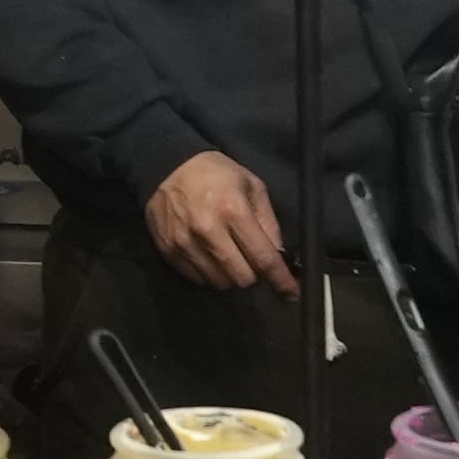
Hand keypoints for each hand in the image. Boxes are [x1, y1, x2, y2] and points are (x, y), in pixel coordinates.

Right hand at [145, 151, 298, 297]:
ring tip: (228, 256)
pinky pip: (197, 279)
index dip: (281, 280)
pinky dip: (208, 273)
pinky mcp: (168, 250)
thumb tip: (279, 256)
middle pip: (241, 278)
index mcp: (233, 211)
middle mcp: (208, 231)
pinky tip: (209, 255)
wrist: (167, 165)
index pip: (263, 258)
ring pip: (219, 282)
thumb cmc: (216, 174)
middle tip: (250, 260)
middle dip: (252, 274)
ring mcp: (185, 243)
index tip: (291, 293)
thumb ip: (268, 222)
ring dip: (229, 275)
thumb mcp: (252, 186)